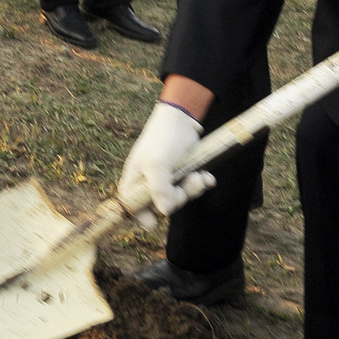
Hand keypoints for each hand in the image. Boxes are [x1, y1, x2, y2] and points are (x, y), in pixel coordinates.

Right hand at [118, 102, 215, 227]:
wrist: (181, 118)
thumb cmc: (162, 138)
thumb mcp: (157, 164)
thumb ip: (159, 190)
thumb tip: (164, 212)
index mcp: (134, 180)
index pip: (132, 207)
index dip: (141, 217)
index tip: (155, 220)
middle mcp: (149, 182)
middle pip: (163, 207)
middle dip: (178, 198)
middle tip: (185, 185)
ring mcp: (167, 178)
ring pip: (180, 197)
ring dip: (193, 189)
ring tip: (198, 176)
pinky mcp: (183, 172)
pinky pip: (193, 187)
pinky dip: (201, 183)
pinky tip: (206, 176)